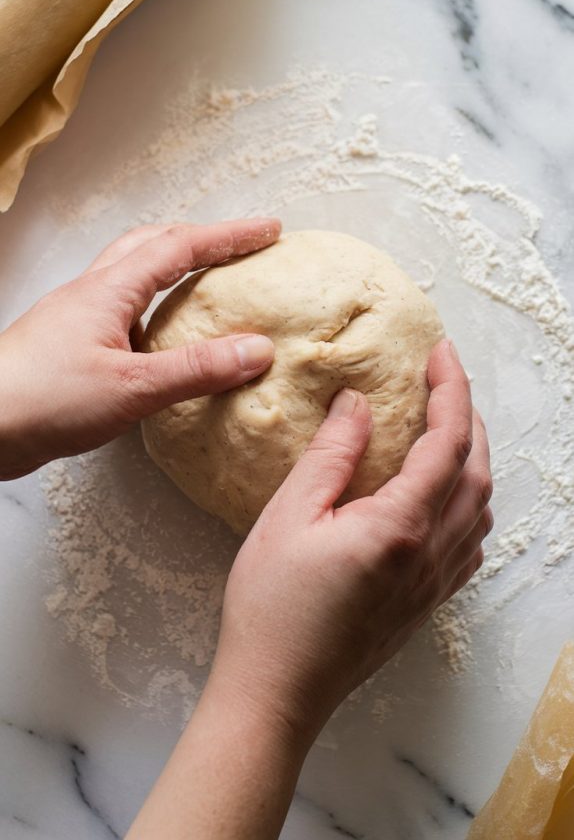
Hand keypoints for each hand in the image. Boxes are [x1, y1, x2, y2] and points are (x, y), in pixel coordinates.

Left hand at [0, 218, 280, 478]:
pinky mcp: (68, 345)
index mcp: (109, 291)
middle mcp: (92, 293)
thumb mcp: (131, 388)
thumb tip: (258, 349)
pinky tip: (161, 335)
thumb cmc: (43, 401)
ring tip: (207, 281)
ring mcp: (76, 317)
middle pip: (151, 244)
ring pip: (131, 273)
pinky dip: (152, 305)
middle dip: (200, 238)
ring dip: (172, 266)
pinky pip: (120, 307)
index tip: (268, 230)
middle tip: (239, 246)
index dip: (228, 236)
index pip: (181, 248)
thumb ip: (196, 370)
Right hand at [210, 339, 492, 743]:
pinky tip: (445, 496)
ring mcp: (433, 584)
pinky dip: (470, 502)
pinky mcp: (426, 604)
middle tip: (443, 380)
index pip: (447, 441)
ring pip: (480, 507)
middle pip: (476, 470)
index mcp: (400, 526)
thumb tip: (359, 403)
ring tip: (447, 427)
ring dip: (474, 458)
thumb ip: (331, 454)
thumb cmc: (272, 607)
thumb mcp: (289, 516)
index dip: (450, 389)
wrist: (277, 692)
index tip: (440, 352)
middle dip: (469, 416)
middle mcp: (431, 554)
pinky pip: (470, 542)